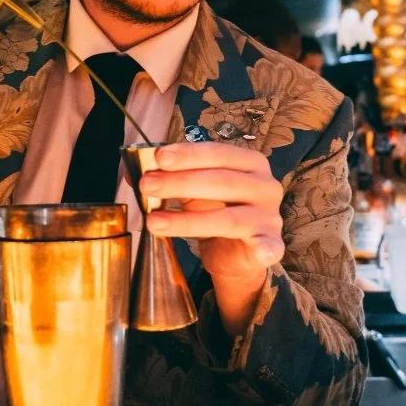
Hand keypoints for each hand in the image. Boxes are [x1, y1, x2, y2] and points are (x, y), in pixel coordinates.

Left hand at [140, 142, 284, 282]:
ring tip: (153, 221)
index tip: (158, 157)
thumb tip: (133, 172)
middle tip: (147, 185)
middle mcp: (266, 185)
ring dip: (187, 220)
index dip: (188, 154)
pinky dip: (261, 249)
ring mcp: (271, 215)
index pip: (217, 153)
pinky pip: (265, 246)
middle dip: (180, 182)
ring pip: (228, 218)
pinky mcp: (272, 244)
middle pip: (222, 181)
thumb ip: (169, 178)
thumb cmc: (214, 212)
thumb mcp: (191, 191)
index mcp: (249, 162)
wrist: (234, 253)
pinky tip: (254, 251)